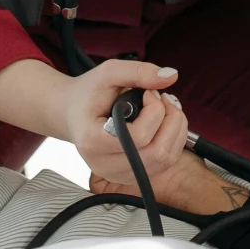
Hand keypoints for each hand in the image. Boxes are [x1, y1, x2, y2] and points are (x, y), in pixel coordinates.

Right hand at [61, 59, 188, 190]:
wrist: (73, 113)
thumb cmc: (89, 93)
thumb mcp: (108, 73)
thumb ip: (138, 72)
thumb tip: (172, 76)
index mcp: (93, 141)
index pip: (139, 136)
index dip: (154, 110)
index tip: (148, 92)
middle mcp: (103, 165)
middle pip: (158, 152)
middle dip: (171, 119)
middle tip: (162, 98)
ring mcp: (117, 175)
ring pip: (165, 160)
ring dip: (176, 128)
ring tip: (165, 108)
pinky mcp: (129, 177)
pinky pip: (165, 164)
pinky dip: (174, 139)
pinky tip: (164, 122)